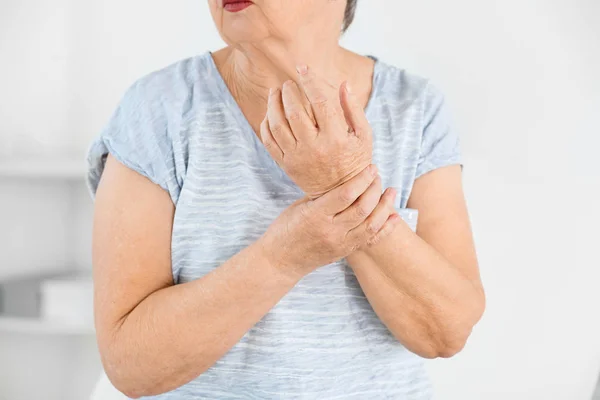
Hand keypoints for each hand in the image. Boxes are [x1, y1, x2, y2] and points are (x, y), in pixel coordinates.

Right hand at [259, 165, 400, 278]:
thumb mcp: (300, 206)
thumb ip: (323, 195)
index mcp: (316, 215)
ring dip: (385, 206)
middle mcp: (331, 231)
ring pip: (371, 224)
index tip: (370, 168)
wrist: (281, 261)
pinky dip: (385, 227)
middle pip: (363, 208)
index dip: (362, 179)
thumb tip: (345, 179)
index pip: (346, 194)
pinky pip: (371, 239)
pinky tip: (394, 215)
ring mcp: (340, 244)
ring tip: (391, 191)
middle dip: (375, 188)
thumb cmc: (285, 229)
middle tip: (377, 176)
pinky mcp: (345, 251)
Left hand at [260, 65, 372, 198]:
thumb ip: (353, 109)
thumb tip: (343, 83)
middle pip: (294, 111)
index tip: (303, 68)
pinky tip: (271, 113)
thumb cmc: (355, 160)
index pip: (319, 102)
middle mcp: (315, 148)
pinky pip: (269, 140)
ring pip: (277, 124)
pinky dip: (266, 123)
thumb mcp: (364, 136)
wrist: (340, 192)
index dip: (310, 81)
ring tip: (276, 92)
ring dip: (273, 103)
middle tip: (288, 83)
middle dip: (288, 91)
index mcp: (336, 138)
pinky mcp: (286, 165)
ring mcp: (297, 157)